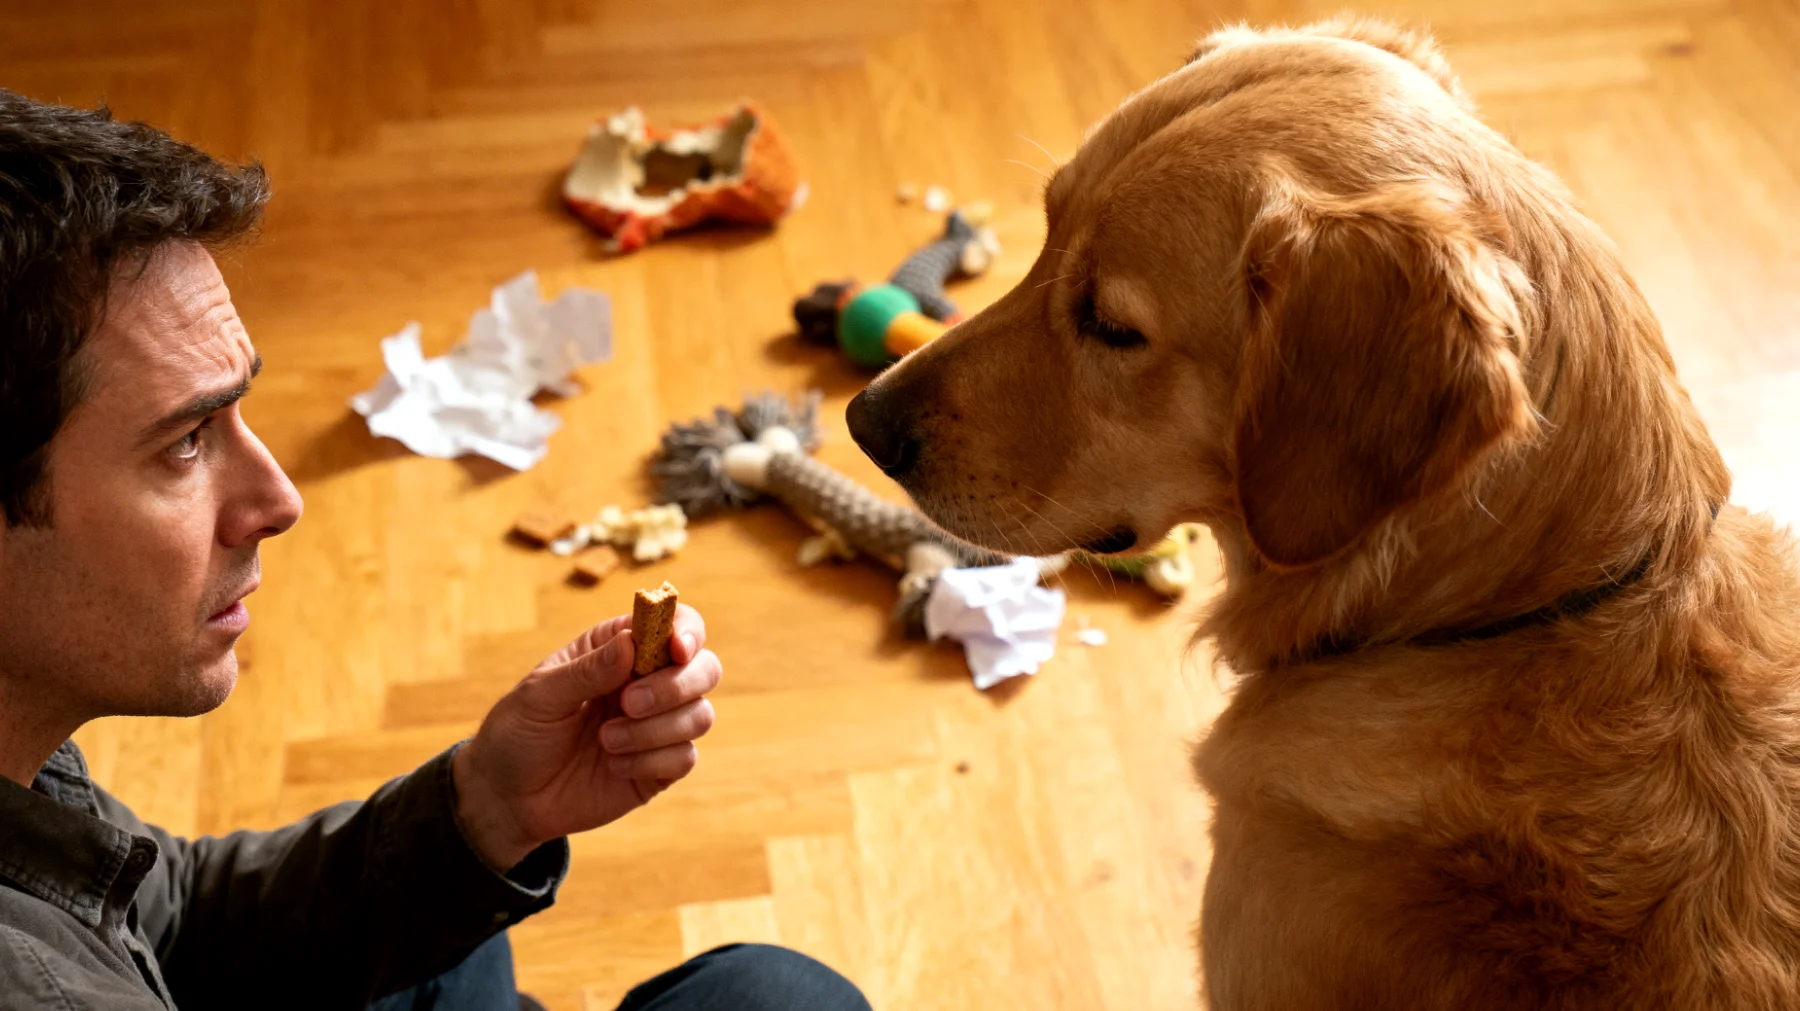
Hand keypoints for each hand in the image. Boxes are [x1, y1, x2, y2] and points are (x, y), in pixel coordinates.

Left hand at [451, 605, 718, 870]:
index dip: (687, 631)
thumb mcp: (539, 695)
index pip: (676, 624)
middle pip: (705, 668)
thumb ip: (586, 670)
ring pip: (700, 715)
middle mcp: (648, 682)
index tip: (676, 649)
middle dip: (676, 685)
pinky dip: (650, 761)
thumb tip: (630, 644)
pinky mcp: (659, 768)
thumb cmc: (519, 733)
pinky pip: (684, 758)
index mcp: (621, 650)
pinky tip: (613, 766)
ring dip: (655, 729)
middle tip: (629, 703)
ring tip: (606, 740)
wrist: (509, 797)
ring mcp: (658, 726)